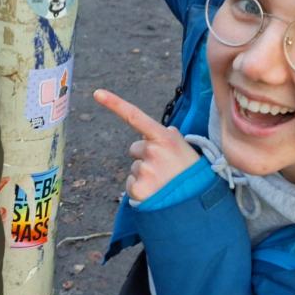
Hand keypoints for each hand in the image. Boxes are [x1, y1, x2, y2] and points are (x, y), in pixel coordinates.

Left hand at [94, 88, 198, 203]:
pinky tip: (156, 192)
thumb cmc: (191, 172)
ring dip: (146, 174)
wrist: (198, 201)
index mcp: (164, 137)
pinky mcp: (137, 189)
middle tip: (166, 168)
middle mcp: (152, 151)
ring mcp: (144, 170)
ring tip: (165, 182)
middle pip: (135, 148)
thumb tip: (164, 131)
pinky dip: (140, 188)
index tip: (97, 93)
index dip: (114, 103)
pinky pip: (130, 183)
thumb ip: (170, 137)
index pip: (135, 116)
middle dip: (146, 157)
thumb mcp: (185, 148)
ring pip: (134, 168)